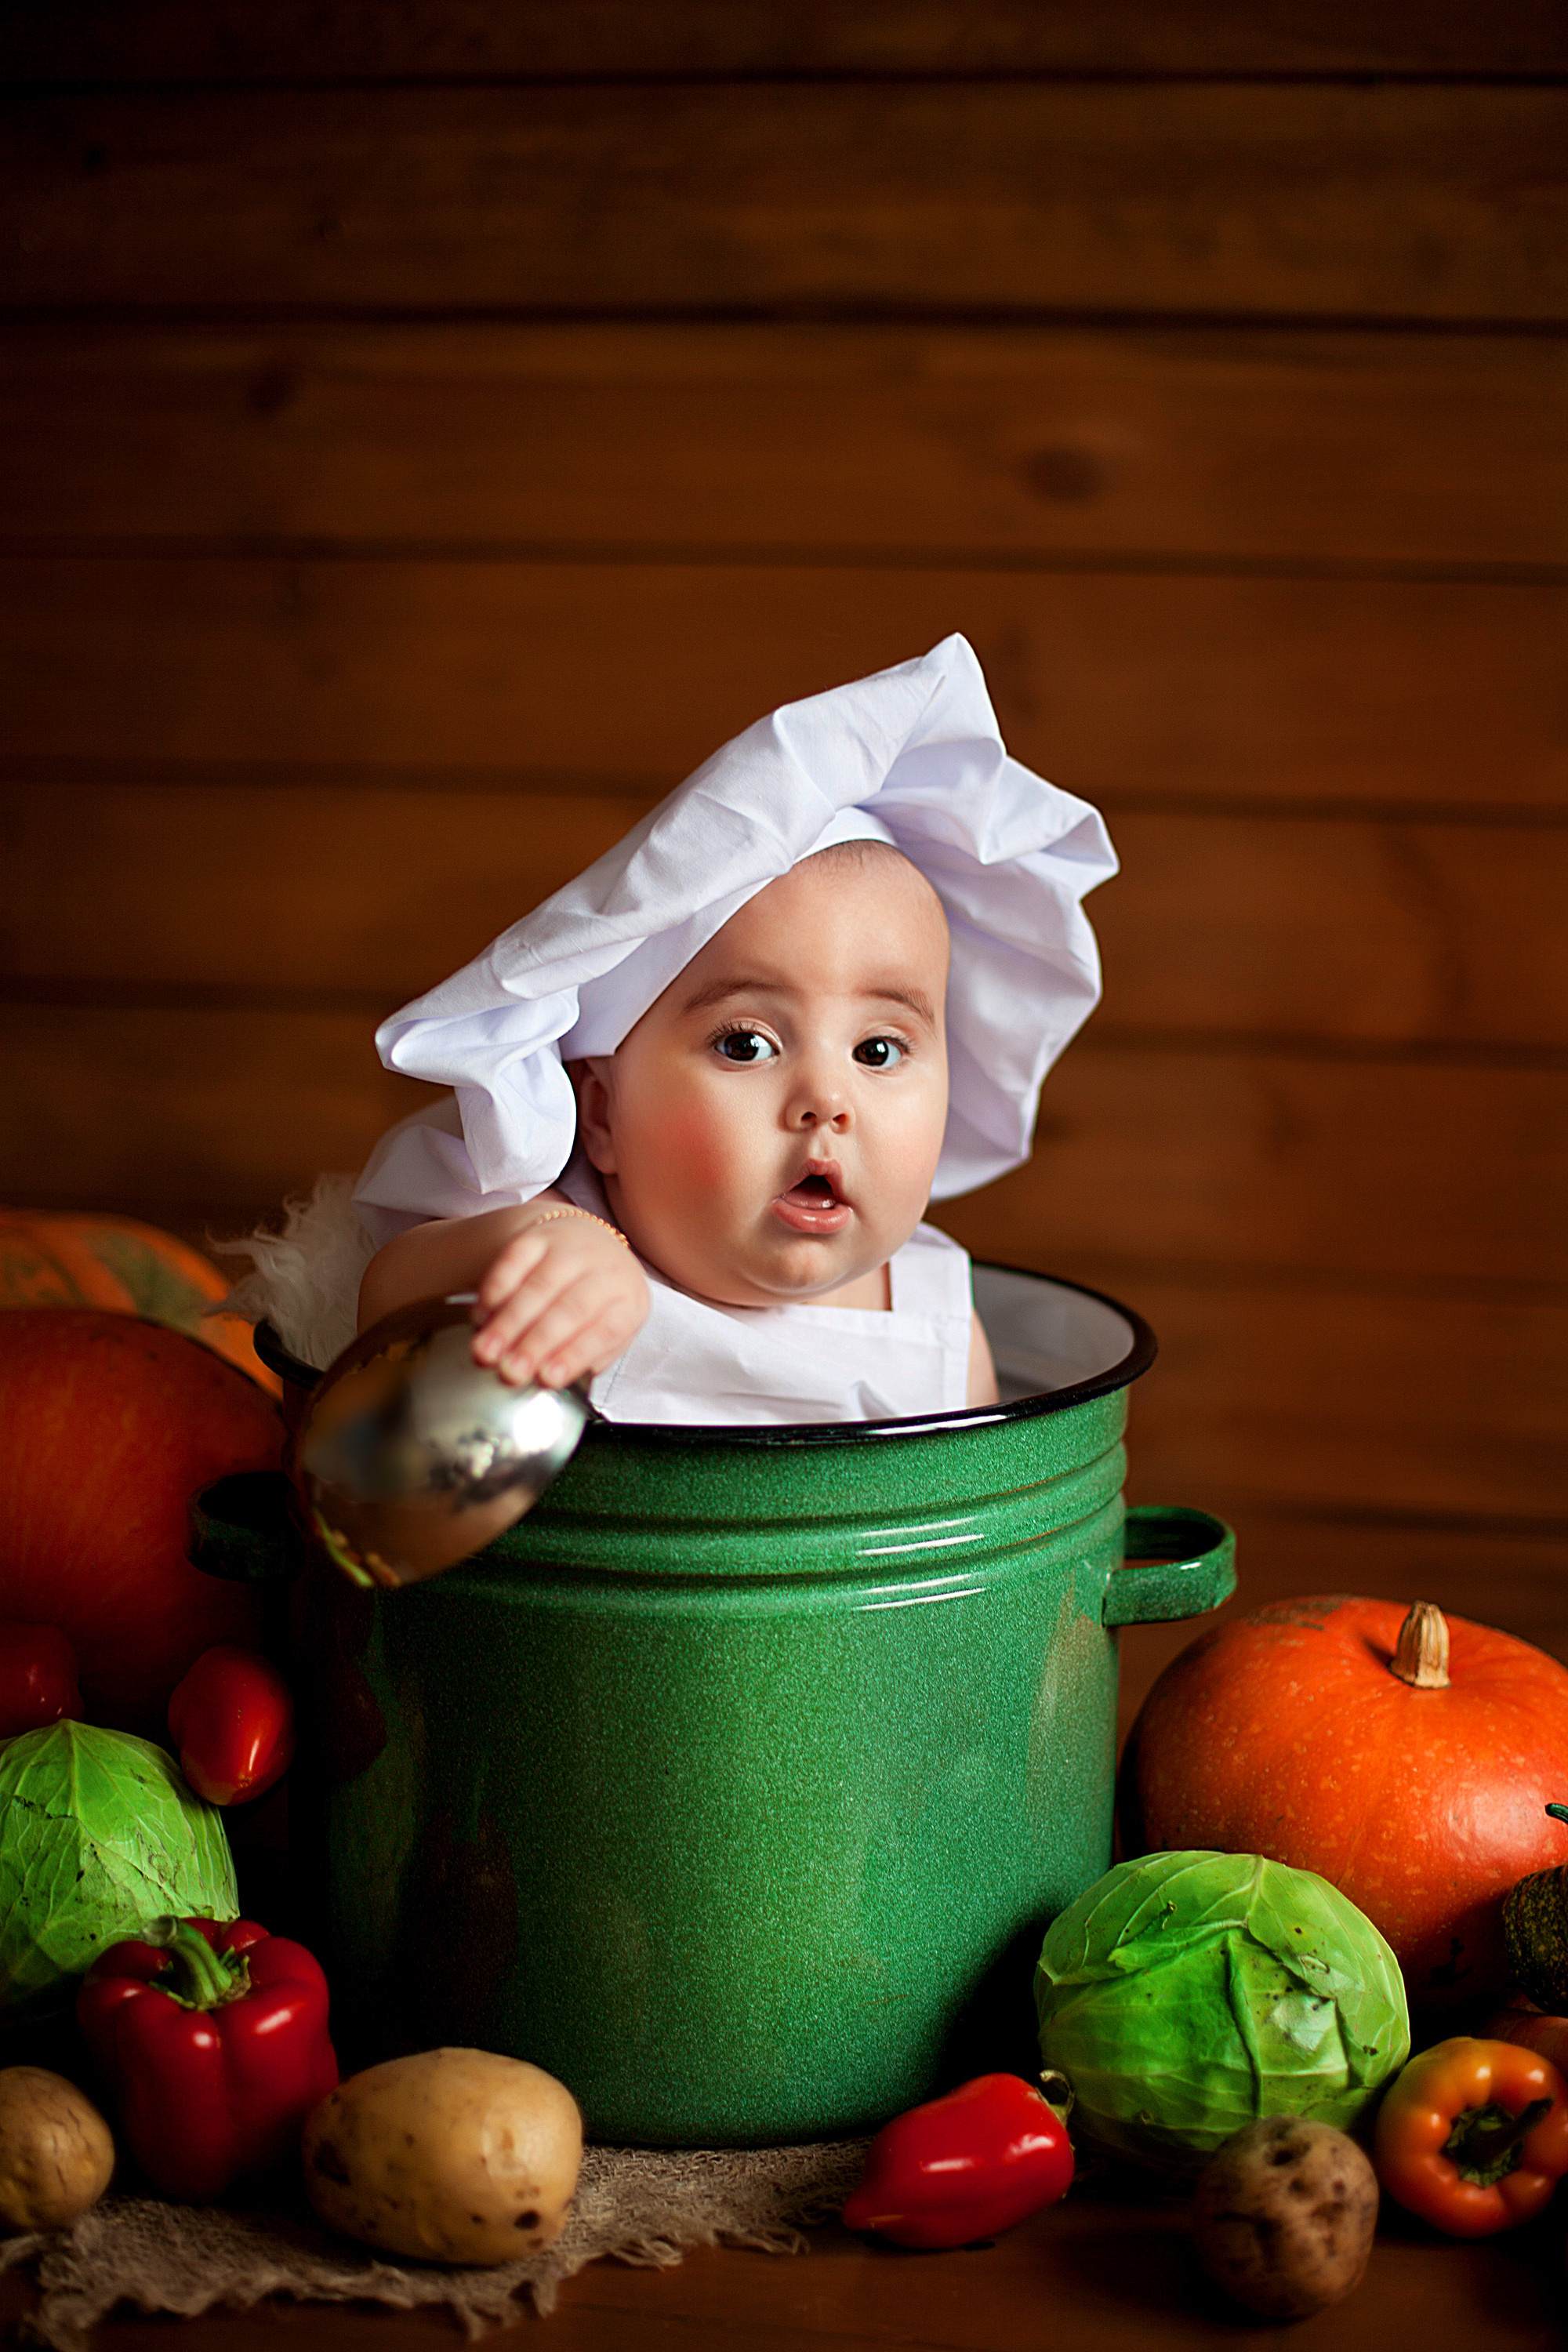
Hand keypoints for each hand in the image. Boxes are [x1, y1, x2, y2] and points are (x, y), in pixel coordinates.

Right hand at [469, 1214, 648, 1388]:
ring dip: (508, 1322)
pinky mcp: (540, 1236)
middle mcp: (606, 1269)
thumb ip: (587, 1359)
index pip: (605, 1331)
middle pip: (569, 1309)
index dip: (574, 1356)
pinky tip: (482, 1315)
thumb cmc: (599, 1302)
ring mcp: (572, 1248)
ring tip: (486, 1351)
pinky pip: (514, 1259)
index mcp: (628, 1301)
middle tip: (509, 1371)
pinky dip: (495, 1288)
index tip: (546, 1379)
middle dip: (534, 1344)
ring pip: (539, 1286)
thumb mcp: (610, 1333)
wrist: (589, 1244)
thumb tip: (554, 1383)